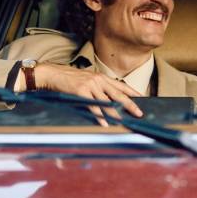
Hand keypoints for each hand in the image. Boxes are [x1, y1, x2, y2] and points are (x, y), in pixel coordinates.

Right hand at [29, 63, 143, 125]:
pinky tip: (105, 123)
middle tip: (139, 113)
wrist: (53, 74)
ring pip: (107, 102)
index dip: (133, 92)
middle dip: (130, 104)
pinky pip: (93, 106)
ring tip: (124, 121)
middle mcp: (99, 80)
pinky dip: (99, 116)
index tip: (143, 98)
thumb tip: (109, 100)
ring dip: (116, 113)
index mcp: (102, 77)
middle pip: (118, 94)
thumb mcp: (88, 80)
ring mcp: (91, 85)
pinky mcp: (81, 91)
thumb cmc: (70, 79)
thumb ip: (99, 88)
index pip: (121, 85)